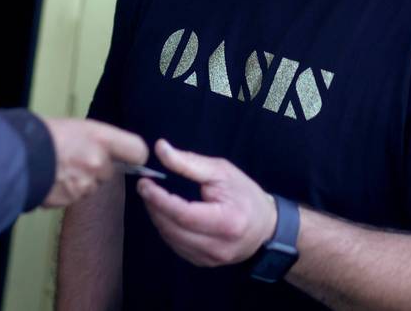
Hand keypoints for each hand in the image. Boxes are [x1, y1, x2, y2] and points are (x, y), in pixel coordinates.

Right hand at [40, 117, 147, 207]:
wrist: (15, 154)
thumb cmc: (39, 134)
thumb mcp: (74, 126)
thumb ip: (94, 139)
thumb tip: (101, 147)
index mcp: (100, 138)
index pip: (137, 151)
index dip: (134, 156)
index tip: (128, 157)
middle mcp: (98, 163)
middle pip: (109, 172)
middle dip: (96, 169)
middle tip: (75, 158)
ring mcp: (85, 184)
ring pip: (91, 186)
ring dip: (80, 181)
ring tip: (58, 167)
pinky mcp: (71, 200)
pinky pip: (74, 196)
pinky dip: (65, 190)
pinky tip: (51, 179)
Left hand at [136, 139, 277, 266]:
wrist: (266, 228)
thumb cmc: (245, 195)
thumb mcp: (221, 171)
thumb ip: (189, 162)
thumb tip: (160, 148)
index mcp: (227, 222)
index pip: (184, 214)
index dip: (159, 199)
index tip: (144, 183)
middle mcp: (218, 246)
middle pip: (173, 228)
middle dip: (154, 206)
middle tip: (145, 187)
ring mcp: (210, 259)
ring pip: (171, 238)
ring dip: (157, 216)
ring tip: (154, 197)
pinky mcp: (204, 263)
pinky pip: (176, 245)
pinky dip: (166, 228)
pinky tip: (166, 213)